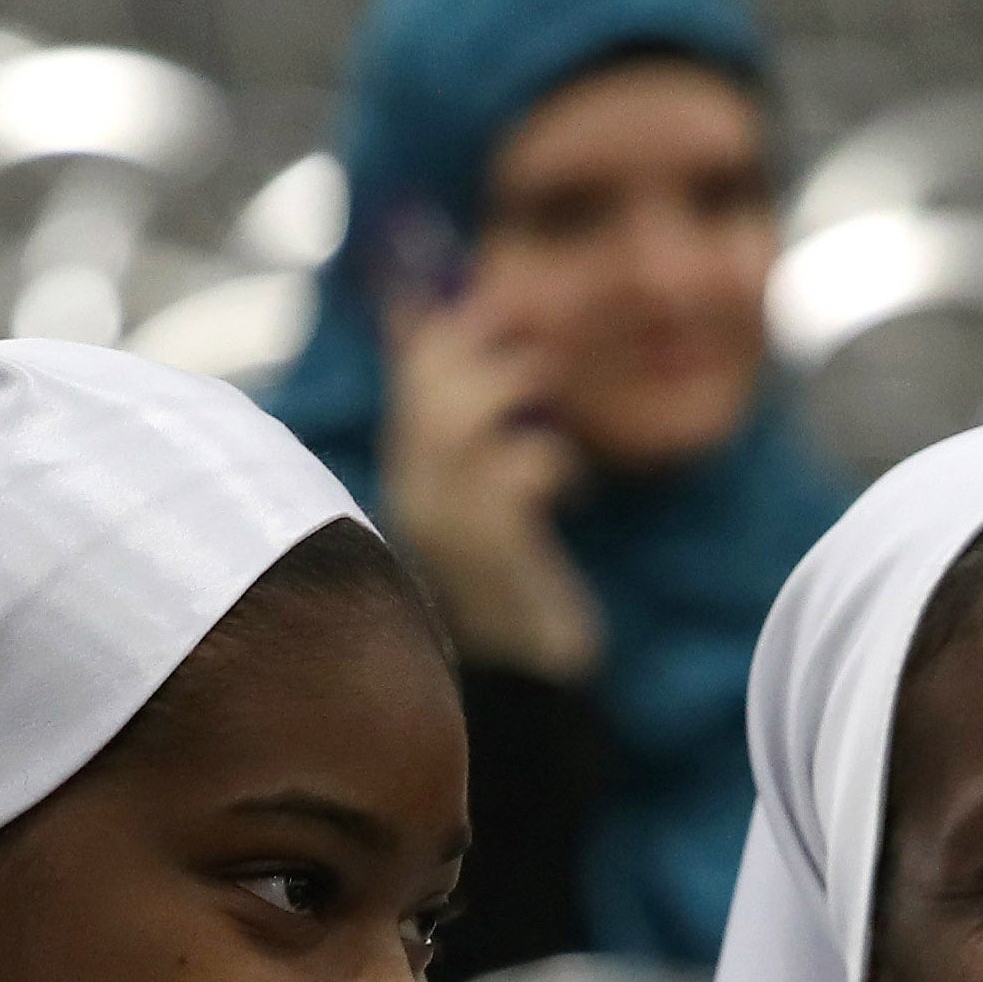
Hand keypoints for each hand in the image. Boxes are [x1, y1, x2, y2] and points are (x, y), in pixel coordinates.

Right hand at [382, 293, 604, 682]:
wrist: (531, 688)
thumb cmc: (523, 589)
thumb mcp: (499, 504)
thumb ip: (488, 437)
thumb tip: (489, 373)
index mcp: (414, 478)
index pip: (410, 376)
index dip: (445, 324)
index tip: (490, 293)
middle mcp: (416, 500)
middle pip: (425, 391)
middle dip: (480, 342)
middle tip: (537, 332)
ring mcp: (448, 531)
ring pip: (455, 425)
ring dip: (511, 389)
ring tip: (550, 394)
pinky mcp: (493, 559)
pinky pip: (512, 479)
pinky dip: (550, 461)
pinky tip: (572, 480)